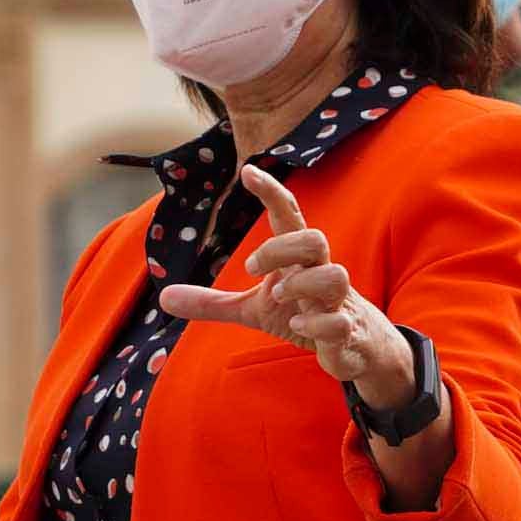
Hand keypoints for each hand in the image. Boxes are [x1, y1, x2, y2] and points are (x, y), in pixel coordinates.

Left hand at [157, 166, 421, 409]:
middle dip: (281, 248)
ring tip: (276, 298)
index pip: (289, 216)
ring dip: (300, 283)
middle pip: (314, 238)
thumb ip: (213, 302)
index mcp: (298, 260)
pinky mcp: (347, 332)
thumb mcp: (254, 309)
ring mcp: (338, 302)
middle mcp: (320, 273)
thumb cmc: (304, 315)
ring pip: (335, 275)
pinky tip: (297, 325)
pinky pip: (339, 322)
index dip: (271, 192)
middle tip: (252, 267)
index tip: (247, 170)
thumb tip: (163, 298)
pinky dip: (316, 323)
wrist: (357, 349)